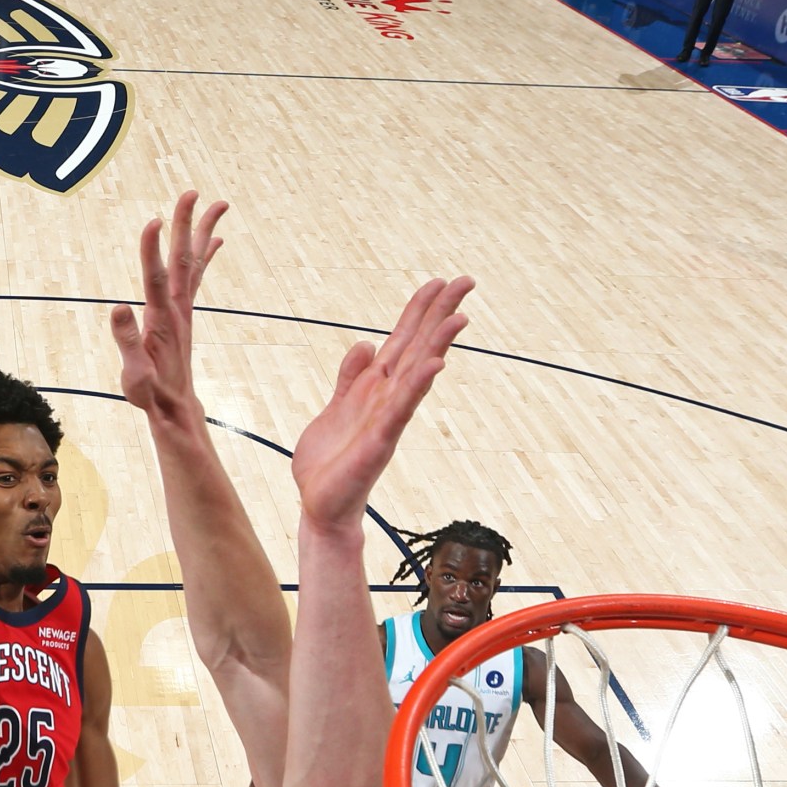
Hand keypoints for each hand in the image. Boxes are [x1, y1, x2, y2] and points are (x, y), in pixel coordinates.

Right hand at [110, 190, 226, 422]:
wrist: (175, 408)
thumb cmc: (151, 394)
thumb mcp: (134, 376)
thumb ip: (127, 343)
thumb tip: (118, 307)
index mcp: (161, 319)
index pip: (156, 278)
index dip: (153, 249)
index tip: (154, 220)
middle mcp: (177, 308)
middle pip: (182, 258)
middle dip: (186, 224)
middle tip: (192, 192)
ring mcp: (183, 309)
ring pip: (194, 262)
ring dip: (203, 231)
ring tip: (217, 203)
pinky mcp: (184, 313)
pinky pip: (196, 276)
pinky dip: (205, 255)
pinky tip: (215, 240)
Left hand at [291, 276, 472, 530]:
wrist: (320, 504)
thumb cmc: (330, 461)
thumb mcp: (335, 407)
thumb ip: (351, 377)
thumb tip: (367, 344)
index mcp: (375, 387)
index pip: (402, 341)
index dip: (419, 310)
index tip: (439, 281)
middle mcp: (387, 398)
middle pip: (418, 347)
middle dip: (440, 314)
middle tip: (467, 281)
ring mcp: (387, 418)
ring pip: (417, 373)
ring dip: (438, 343)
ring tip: (460, 315)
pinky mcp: (380, 440)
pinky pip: (402, 408)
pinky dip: (417, 385)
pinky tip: (435, 364)